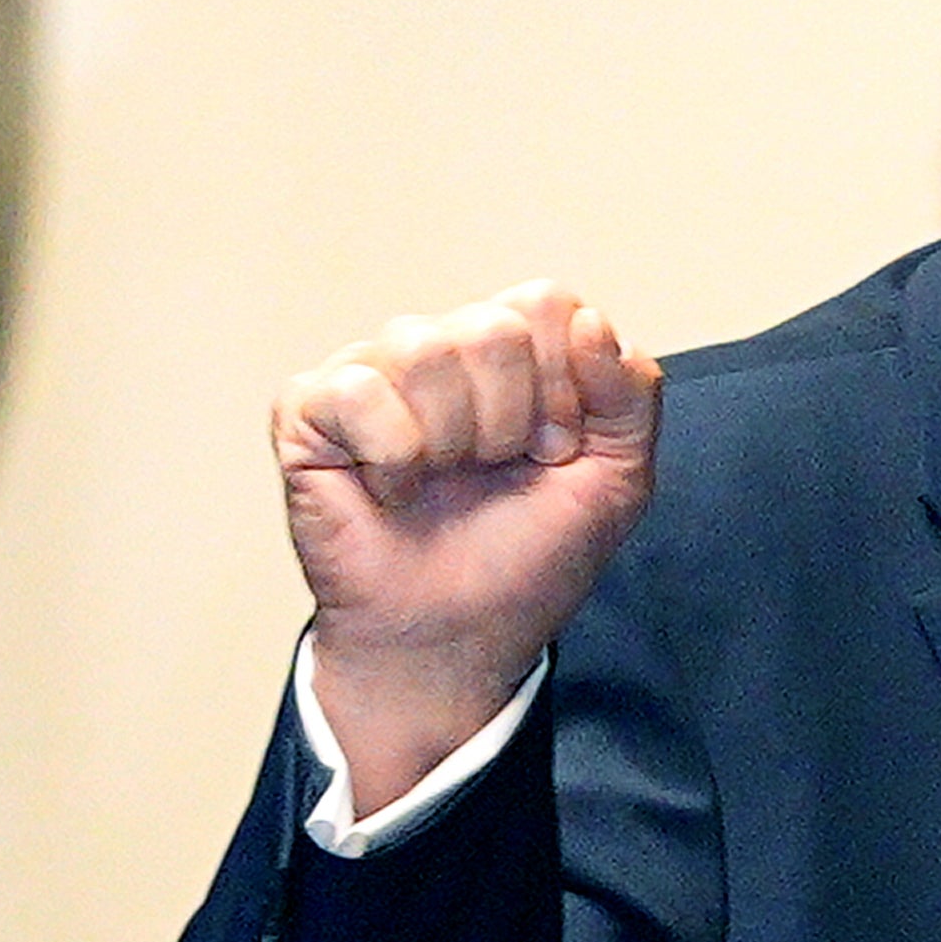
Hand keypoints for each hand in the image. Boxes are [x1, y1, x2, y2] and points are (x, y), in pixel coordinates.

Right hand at [272, 280, 661, 810]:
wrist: (457, 638)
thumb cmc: (527, 557)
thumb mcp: (617, 479)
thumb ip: (631, 393)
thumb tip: (588, 322)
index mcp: (514, 350)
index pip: (546, 303)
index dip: (564, 386)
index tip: (554, 452)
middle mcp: (442, 347)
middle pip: (491, 326)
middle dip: (511, 421)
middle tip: (496, 472)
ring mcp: (372, 372)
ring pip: (425, 350)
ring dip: (454, 442)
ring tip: (444, 482)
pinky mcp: (309, 409)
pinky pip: (360, 392)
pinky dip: (394, 457)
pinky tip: (393, 491)